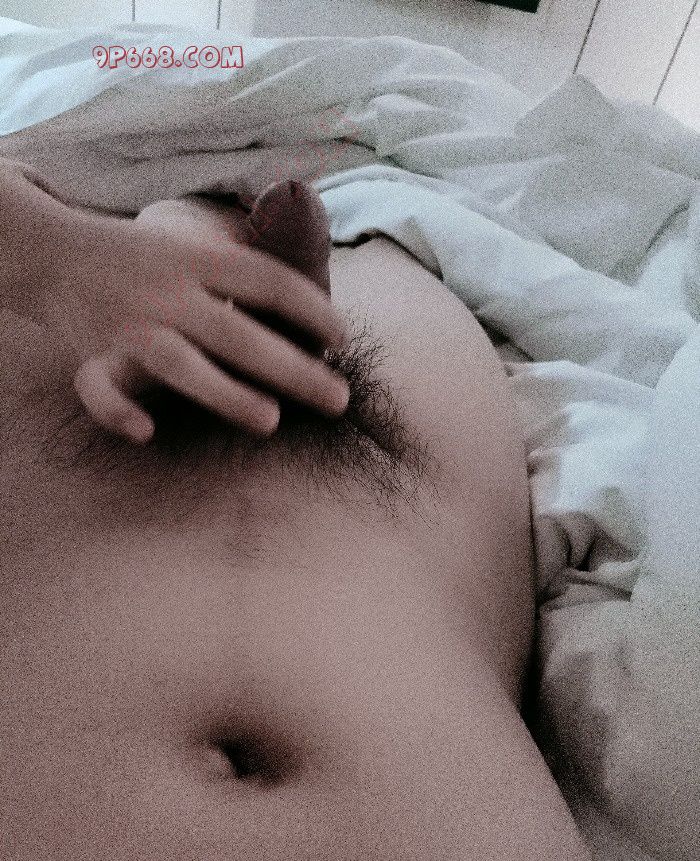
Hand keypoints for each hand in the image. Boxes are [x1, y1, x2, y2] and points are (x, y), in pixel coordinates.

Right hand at [51, 184, 349, 443]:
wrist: (53, 251)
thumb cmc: (144, 257)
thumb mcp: (193, 243)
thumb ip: (244, 263)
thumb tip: (311, 282)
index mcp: (198, 260)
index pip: (267, 281)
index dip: (311, 309)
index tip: (343, 338)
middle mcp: (168, 292)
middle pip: (235, 331)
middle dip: (291, 367)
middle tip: (339, 399)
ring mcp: (130, 326)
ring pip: (179, 364)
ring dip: (225, 393)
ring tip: (271, 422)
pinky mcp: (94, 355)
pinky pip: (99, 389)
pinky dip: (116, 412)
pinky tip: (147, 432)